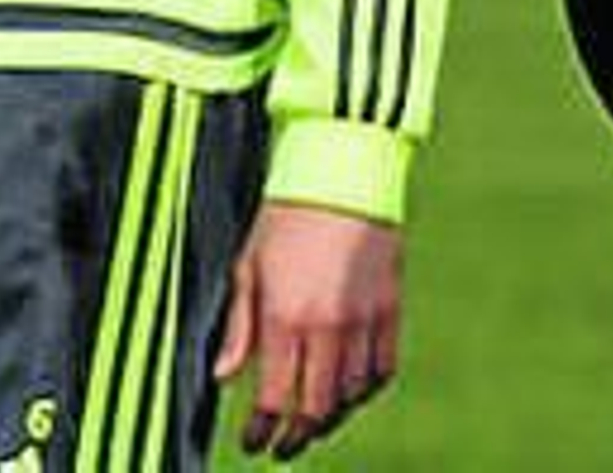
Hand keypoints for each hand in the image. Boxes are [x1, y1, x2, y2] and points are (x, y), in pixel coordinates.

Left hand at [215, 202, 401, 459]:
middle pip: (315, 410)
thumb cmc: (287, 212)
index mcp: (284, 316)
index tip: (253, 443)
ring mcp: (362, 319)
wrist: (343, 168)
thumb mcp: (249, 264)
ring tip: (314, 419)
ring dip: (331, 416)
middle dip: (297, 436)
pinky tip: (350, 389)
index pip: (272, 400)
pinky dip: (366, 389)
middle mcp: (326, 325)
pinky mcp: (390, 307)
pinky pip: (383, 369)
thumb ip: (238, 326)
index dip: (261, 432)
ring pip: (350, 396)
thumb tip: (222, 378)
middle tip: (284, 444)